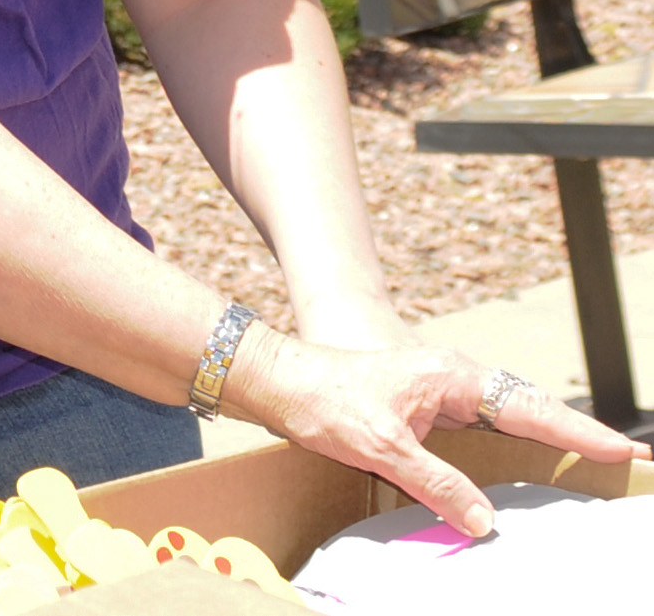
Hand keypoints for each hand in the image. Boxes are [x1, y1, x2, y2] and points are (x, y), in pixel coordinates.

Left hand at [225, 325, 643, 536]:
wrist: (281, 380)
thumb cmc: (325, 401)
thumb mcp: (383, 446)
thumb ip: (436, 484)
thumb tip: (483, 522)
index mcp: (452, 377)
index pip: (529, 410)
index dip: (578, 433)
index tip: (622, 451)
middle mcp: (455, 378)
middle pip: (531, 409)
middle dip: (579, 434)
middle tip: (629, 459)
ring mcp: (443, 391)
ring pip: (512, 416)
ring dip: (552, 435)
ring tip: (599, 457)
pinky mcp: (430, 407)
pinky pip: (488, 424)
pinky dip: (518, 439)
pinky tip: (533, 458)